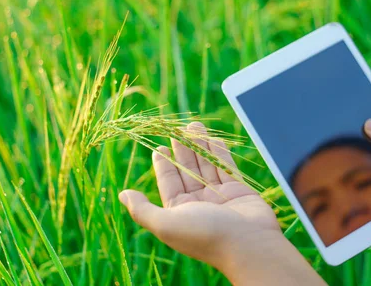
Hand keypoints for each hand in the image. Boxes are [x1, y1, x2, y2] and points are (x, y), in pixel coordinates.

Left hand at [119, 122, 324, 285]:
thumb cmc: (205, 236)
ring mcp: (219, 196)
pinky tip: (213, 138)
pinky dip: (219, 152)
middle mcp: (198, 203)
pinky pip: (226, 167)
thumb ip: (142, 209)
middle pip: (187, 169)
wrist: (248, 246)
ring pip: (206, 164)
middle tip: (176, 128)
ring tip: (194, 125)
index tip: (159, 146)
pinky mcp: (238, 190)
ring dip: (200, 145)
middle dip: (181, 148)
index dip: (163, 163)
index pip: (168, 181)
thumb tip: (123, 194)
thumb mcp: (165, 224)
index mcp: (179, 211)